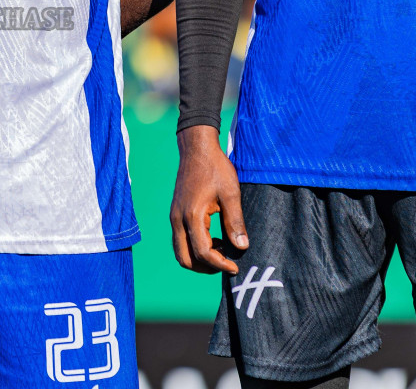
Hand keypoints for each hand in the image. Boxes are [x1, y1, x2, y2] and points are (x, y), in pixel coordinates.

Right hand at [171, 124, 247, 274]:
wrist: (197, 148)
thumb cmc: (215, 168)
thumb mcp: (230, 193)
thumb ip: (235, 221)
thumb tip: (241, 247)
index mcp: (192, 216)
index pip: (203, 252)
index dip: (220, 264)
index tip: (235, 267)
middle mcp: (178, 219)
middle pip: (185, 259)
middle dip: (206, 267)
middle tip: (226, 263)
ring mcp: (174, 216)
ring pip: (180, 251)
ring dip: (199, 259)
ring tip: (221, 250)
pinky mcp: (175, 213)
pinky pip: (180, 240)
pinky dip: (194, 247)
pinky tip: (213, 238)